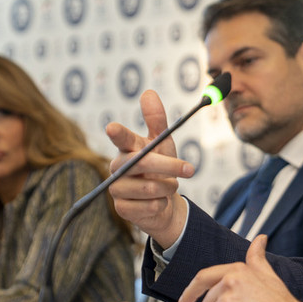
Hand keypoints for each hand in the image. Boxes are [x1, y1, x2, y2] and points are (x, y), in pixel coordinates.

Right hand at [106, 89, 193, 247]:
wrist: (163, 202)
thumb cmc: (161, 168)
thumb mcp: (163, 143)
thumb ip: (157, 120)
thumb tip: (148, 92)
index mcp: (127, 148)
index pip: (121, 138)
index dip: (118, 133)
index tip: (112, 127)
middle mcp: (118, 167)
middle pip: (143, 163)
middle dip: (169, 166)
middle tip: (190, 168)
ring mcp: (117, 189)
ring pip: (149, 188)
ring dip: (168, 187)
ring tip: (168, 186)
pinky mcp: (122, 209)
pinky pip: (150, 206)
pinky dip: (161, 204)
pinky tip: (158, 203)